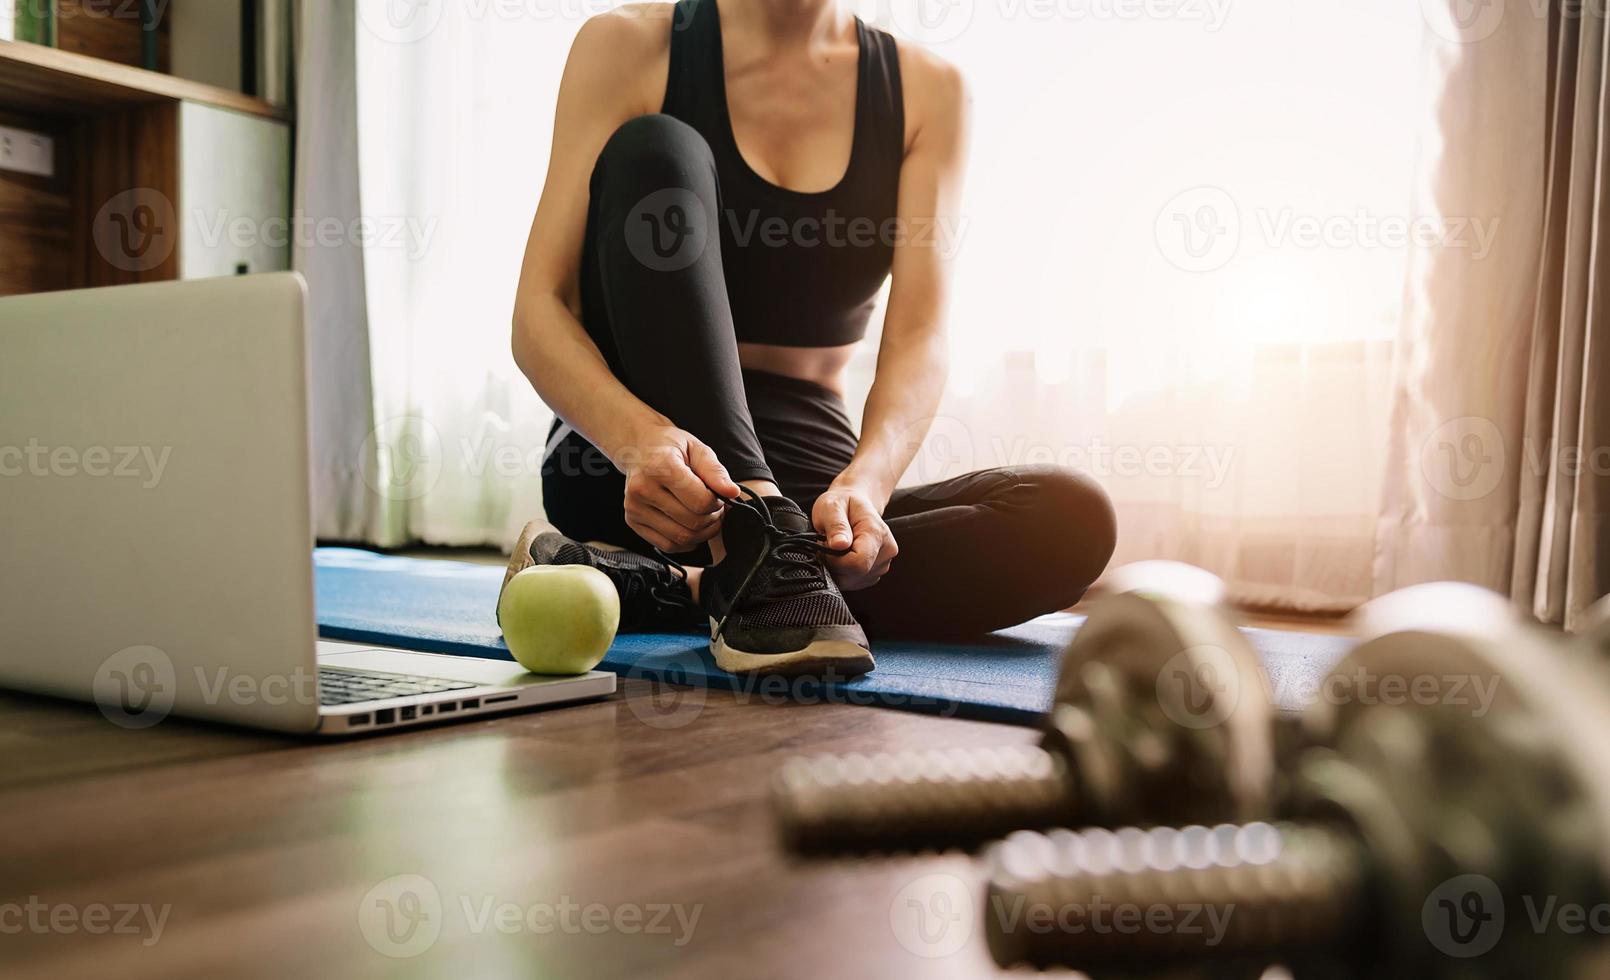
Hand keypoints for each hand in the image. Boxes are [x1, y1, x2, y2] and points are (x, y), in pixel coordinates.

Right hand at [618, 425, 740, 551]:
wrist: (637, 450)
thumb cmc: (670, 448)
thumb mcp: (697, 449)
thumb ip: (715, 471)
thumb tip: (733, 493)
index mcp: (660, 467)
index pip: (700, 501)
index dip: (717, 502)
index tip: (717, 494)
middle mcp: (642, 489)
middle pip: (693, 522)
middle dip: (712, 518)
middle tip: (714, 506)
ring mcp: (635, 508)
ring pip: (682, 538)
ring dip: (702, 532)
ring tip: (704, 515)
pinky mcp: (633, 522)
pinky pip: (668, 546)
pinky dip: (686, 541)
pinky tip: (689, 525)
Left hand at [812, 484, 897, 590]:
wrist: (856, 504)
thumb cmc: (843, 504)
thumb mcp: (832, 507)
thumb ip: (836, 525)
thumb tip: (839, 545)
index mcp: (877, 533)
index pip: (858, 563)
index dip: (836, 560)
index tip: (827, 546)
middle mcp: (886, 551)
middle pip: (856, 575)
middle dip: (835, 565)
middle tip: (829, 545)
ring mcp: (883, 563)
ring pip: (854, 581)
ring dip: (838, 569)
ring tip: (837, 549)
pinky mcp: (876, 572)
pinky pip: (855, 583)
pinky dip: (844, 573)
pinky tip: (843, 557)